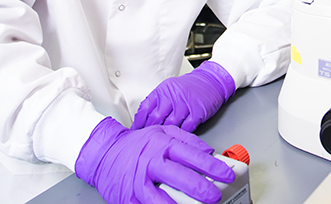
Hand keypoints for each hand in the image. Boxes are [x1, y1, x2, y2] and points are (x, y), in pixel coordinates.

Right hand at [75, 117, 234, 203]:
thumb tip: (209, 151)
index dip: (212, 167)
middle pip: (179, 177)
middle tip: (215, 196)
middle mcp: (151, 163)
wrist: (103, 152)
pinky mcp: (128, 197)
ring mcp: (139, 182)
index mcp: (163, 146)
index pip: (192, 156)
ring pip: (160, 197)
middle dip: (200, 188)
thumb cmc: (137, 144)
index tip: (227, 174)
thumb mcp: (162, 132)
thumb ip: (187, 140)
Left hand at [133, 61, 235, 131]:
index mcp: (164, 89)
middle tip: (146, 139)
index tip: (134, 131)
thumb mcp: (170, 88)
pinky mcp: (197, 112)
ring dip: (165, 134)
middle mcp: (173, 96)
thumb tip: (143, 118)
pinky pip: (185, 128)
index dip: (138, 122)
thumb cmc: (190, 86)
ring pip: (170, 124)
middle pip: (156, 118)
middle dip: (150, 131)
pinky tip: (177, 137)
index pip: (145, 108)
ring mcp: (185, 104)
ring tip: (161, 140)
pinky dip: (180, 134)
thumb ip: (158, 100)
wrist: (211, 81)